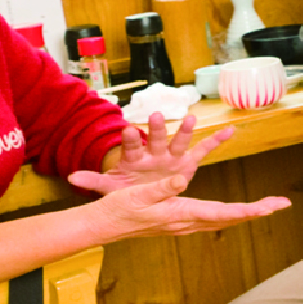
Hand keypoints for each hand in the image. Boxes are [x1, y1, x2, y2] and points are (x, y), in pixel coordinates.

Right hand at [65, 170, 289, 239]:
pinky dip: (230, 214)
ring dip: (246, 213)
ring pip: (222, 219)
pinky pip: (211, 218)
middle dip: (256, 211)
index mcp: (181, 215)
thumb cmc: (119, 209)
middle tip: (281, 204)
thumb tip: (182, 178)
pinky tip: (237, 212)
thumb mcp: (138, 194)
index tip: (271, 207)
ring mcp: (183, 223)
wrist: (103, 226)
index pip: (223, 213)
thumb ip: (162, 187)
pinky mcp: (179, 220)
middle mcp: (187, 222)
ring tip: (268, 206)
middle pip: (229, 218)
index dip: (249, 210)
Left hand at [93, 113, 234, 192]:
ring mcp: (171, 155)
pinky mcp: (186, 162)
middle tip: (157, 116)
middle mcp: (155, 153)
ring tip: (192, 118)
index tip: (127, 127)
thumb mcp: (110, 185)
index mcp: (135, 158)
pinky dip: (216, 141)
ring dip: (185, 130)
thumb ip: (94, 180)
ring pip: (179, 140)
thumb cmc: (126, 185)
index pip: (131, 146)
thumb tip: (71, 177)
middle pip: (156, 139)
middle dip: (158, 128)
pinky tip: (231, 131)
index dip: (129, 138)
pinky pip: (203, 150)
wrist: (141, 187)